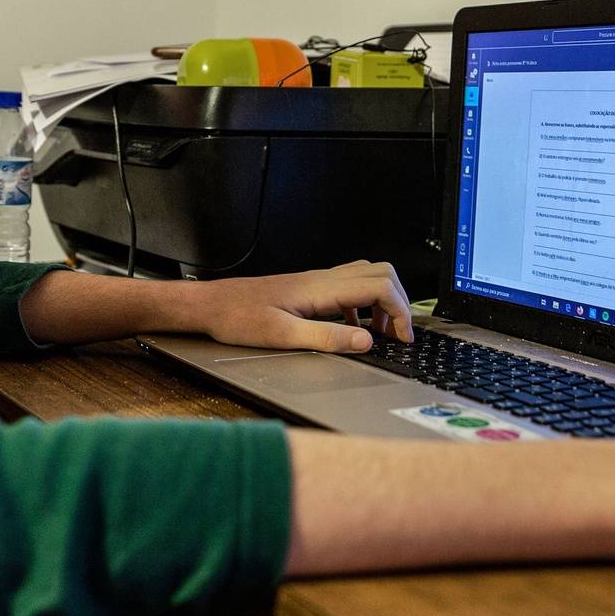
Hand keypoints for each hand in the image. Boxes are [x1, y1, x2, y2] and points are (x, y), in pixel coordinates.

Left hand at [190, 261, 413, 352]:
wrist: (211, 304)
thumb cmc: (239, 317)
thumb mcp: (283, 335)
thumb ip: (327, 338)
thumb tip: (366, 341)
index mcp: (321, 288)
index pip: (380, 286)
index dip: (401, 311)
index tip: (403, 338)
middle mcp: (323, 279)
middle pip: (382, 274)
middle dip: (399, 303)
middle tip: (399, 335)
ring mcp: (317, 281)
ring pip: (367, 277)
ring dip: (383, 302)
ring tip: (381, 333)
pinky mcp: (309, 288)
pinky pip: (349, 287)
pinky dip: (363, 306)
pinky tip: (352, 329)